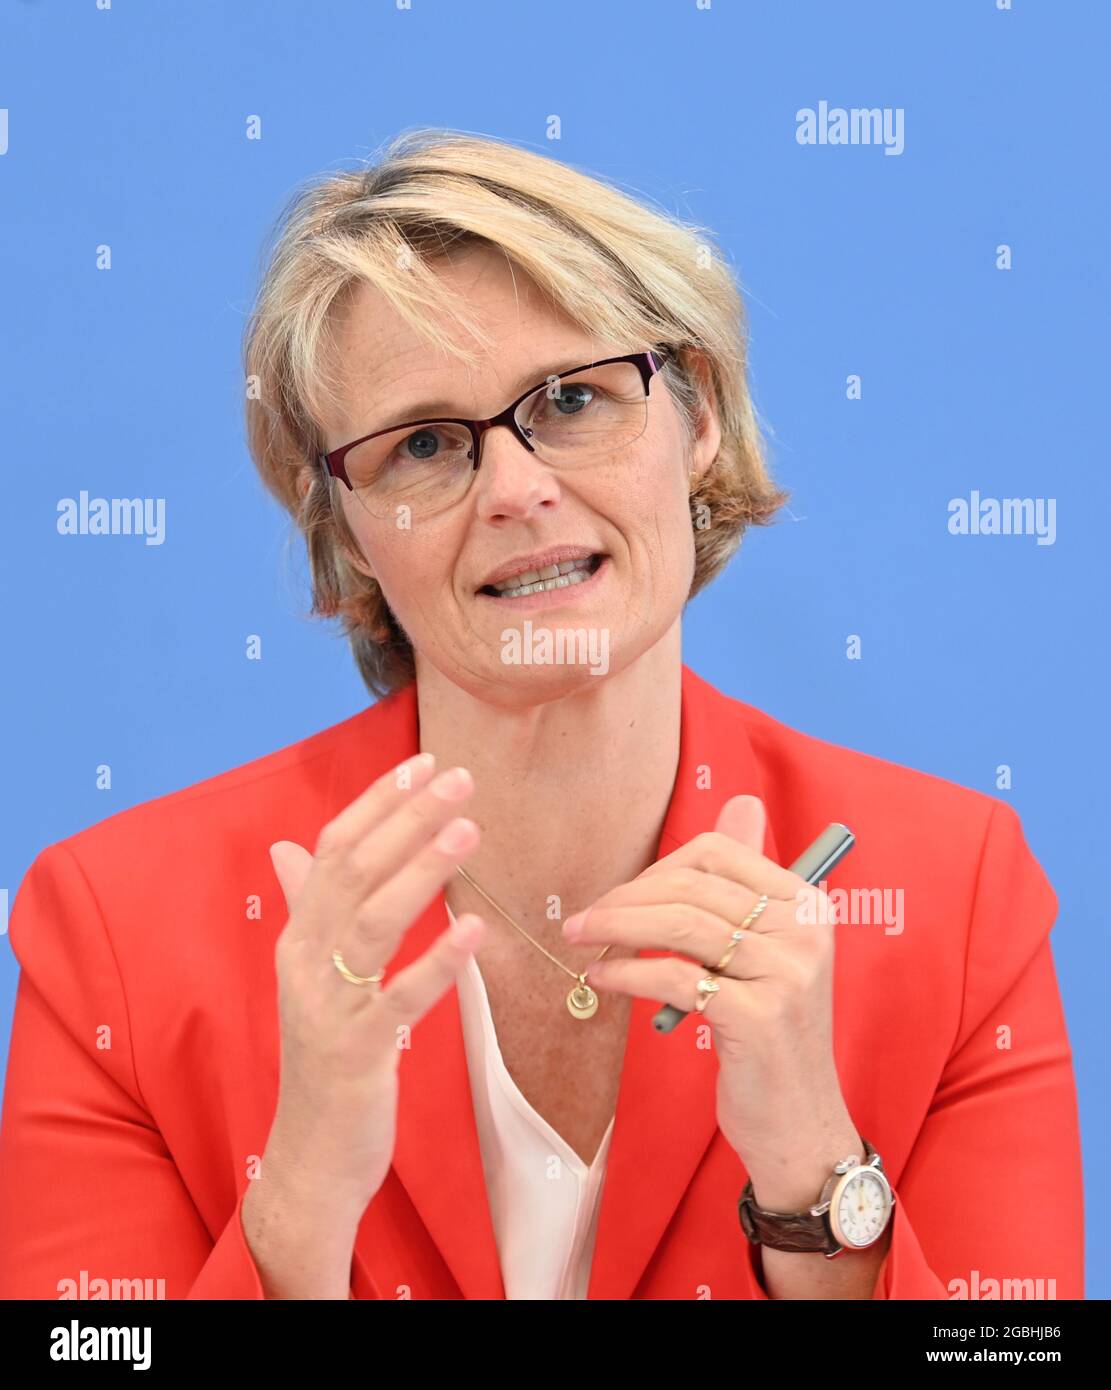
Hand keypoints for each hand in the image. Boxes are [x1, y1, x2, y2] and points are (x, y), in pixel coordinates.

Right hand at [262, 753, 487, 1222]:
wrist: (311, 1152)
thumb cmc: (324, 1055)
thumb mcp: (310, 976)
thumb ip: (303, 907)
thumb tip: (286, 848)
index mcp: (298, 936)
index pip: (332, 849)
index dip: (378, 803)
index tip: (424, 764)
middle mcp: (305, 960)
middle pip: (354, 872)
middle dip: (408, 819)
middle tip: (460, 781)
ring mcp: (329, 1006)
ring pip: (374, 921)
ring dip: (422, 870)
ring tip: (469, 830)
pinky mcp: (359, 1052)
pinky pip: (401, 999)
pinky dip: (438, 962)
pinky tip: (475, 930)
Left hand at [561, 795, 861, 1208]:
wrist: (799, 1123)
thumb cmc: (769, 1034)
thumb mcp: (765, 952)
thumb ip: (745, 883)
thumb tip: (741, 800)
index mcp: (807, 903)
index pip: (718, 852)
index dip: (657, 868)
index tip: (620, 895)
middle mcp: (805, 930)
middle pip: (692, 886)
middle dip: (625, 897)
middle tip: (582, 920)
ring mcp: (786, 973)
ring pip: (680, 925)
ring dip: (616, 929)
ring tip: (581, 941)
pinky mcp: (760, 1016)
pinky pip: (674, 976)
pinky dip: (627, 972)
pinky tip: (603, 978)